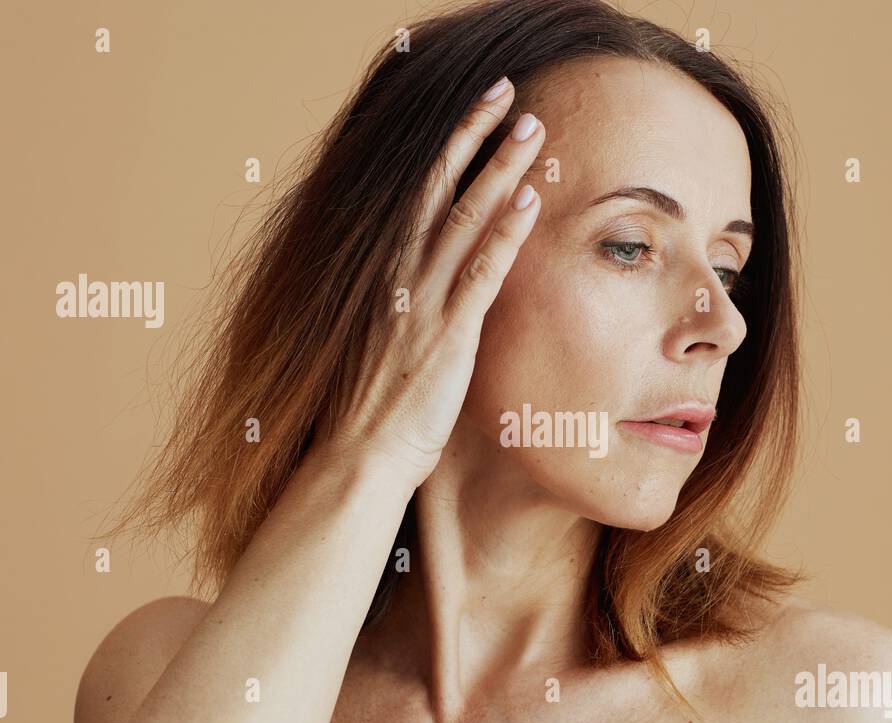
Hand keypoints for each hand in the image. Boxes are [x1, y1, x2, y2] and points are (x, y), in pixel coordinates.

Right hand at [310, 77, 543, 486]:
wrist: (360, 458)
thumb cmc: (373, 410)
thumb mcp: (385, 343)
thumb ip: (409, 304)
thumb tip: (433, 285)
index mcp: (385, 275)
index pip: (419, 195)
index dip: (448, 150)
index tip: (475, 115)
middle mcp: (400, 278)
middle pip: (440, 189)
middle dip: (475, 137)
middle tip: (506, 94)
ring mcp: (423, 303)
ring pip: (464, 219)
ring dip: (500, 171)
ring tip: (531, 129)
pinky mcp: (447, 336)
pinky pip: (480, 274)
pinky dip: (505, 236)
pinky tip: (529, 203)